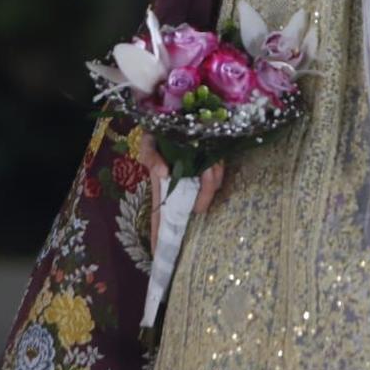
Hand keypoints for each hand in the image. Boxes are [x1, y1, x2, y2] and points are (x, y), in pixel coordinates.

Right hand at [133, 130, 224, 250]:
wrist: (180, 113)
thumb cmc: (159, 132)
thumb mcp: (149, 143)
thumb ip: (151, 158)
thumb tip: (162, 174)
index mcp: (167, 189)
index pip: (162, 221)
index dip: (161, 239)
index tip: (159, 257)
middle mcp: (185, 188)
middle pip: (199, 206)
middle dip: (205, 195)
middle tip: (206, 173)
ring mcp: (200, 179)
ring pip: (212, 188)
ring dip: (212, 173)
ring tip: (209, 159)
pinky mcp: (214, 166)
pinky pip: (220, 172)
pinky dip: (218, 164)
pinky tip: (214, 156)